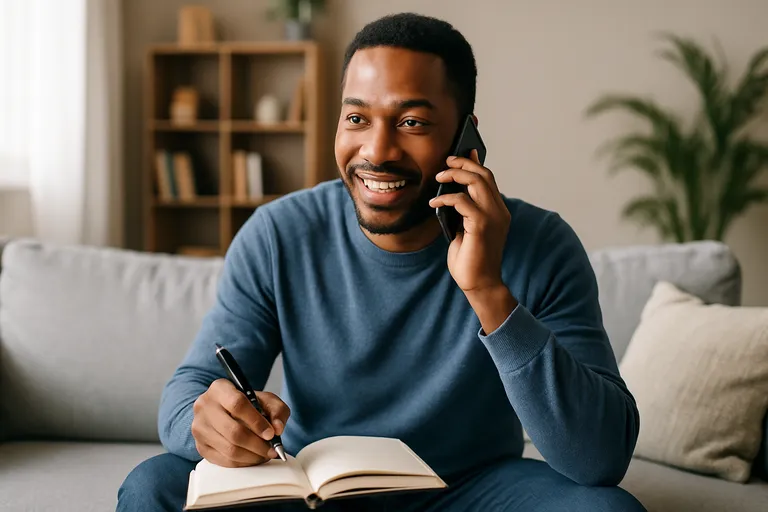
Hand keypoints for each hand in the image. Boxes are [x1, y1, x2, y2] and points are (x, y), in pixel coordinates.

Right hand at [191, 379, 289, 467]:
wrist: (223, 411)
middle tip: (272, 450)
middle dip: (257, 444)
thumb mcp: (265, 399)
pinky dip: (243, 463)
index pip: (237, 405)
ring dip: (252, 456)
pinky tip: (253, 458)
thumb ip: (277, 410)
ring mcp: (199, 428)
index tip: (271, 433)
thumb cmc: (246, 404)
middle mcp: (204, 406)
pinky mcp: (200, 446)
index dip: (256, 422)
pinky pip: (224, 461)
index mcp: (220, 388)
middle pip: (233, 431)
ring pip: (229, 449)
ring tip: (265, 454)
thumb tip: (278, 428)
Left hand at [429, 150, 510, 293]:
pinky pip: (462, 201)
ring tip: (439, 177)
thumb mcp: (466, 229)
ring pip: (477, 181)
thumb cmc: (471, 259)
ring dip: (455, 175)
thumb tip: (452, 193)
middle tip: (446, 162)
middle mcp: (500, 211)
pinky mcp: (481, 225)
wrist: (479, 283)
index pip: (489, 179)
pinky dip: (446, 198)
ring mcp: (493, 217)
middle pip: (484, 175)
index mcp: (498, 211)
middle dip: (463, 164)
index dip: (475, 163)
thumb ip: (464, 211)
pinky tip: (434, 202)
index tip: (462, 153)